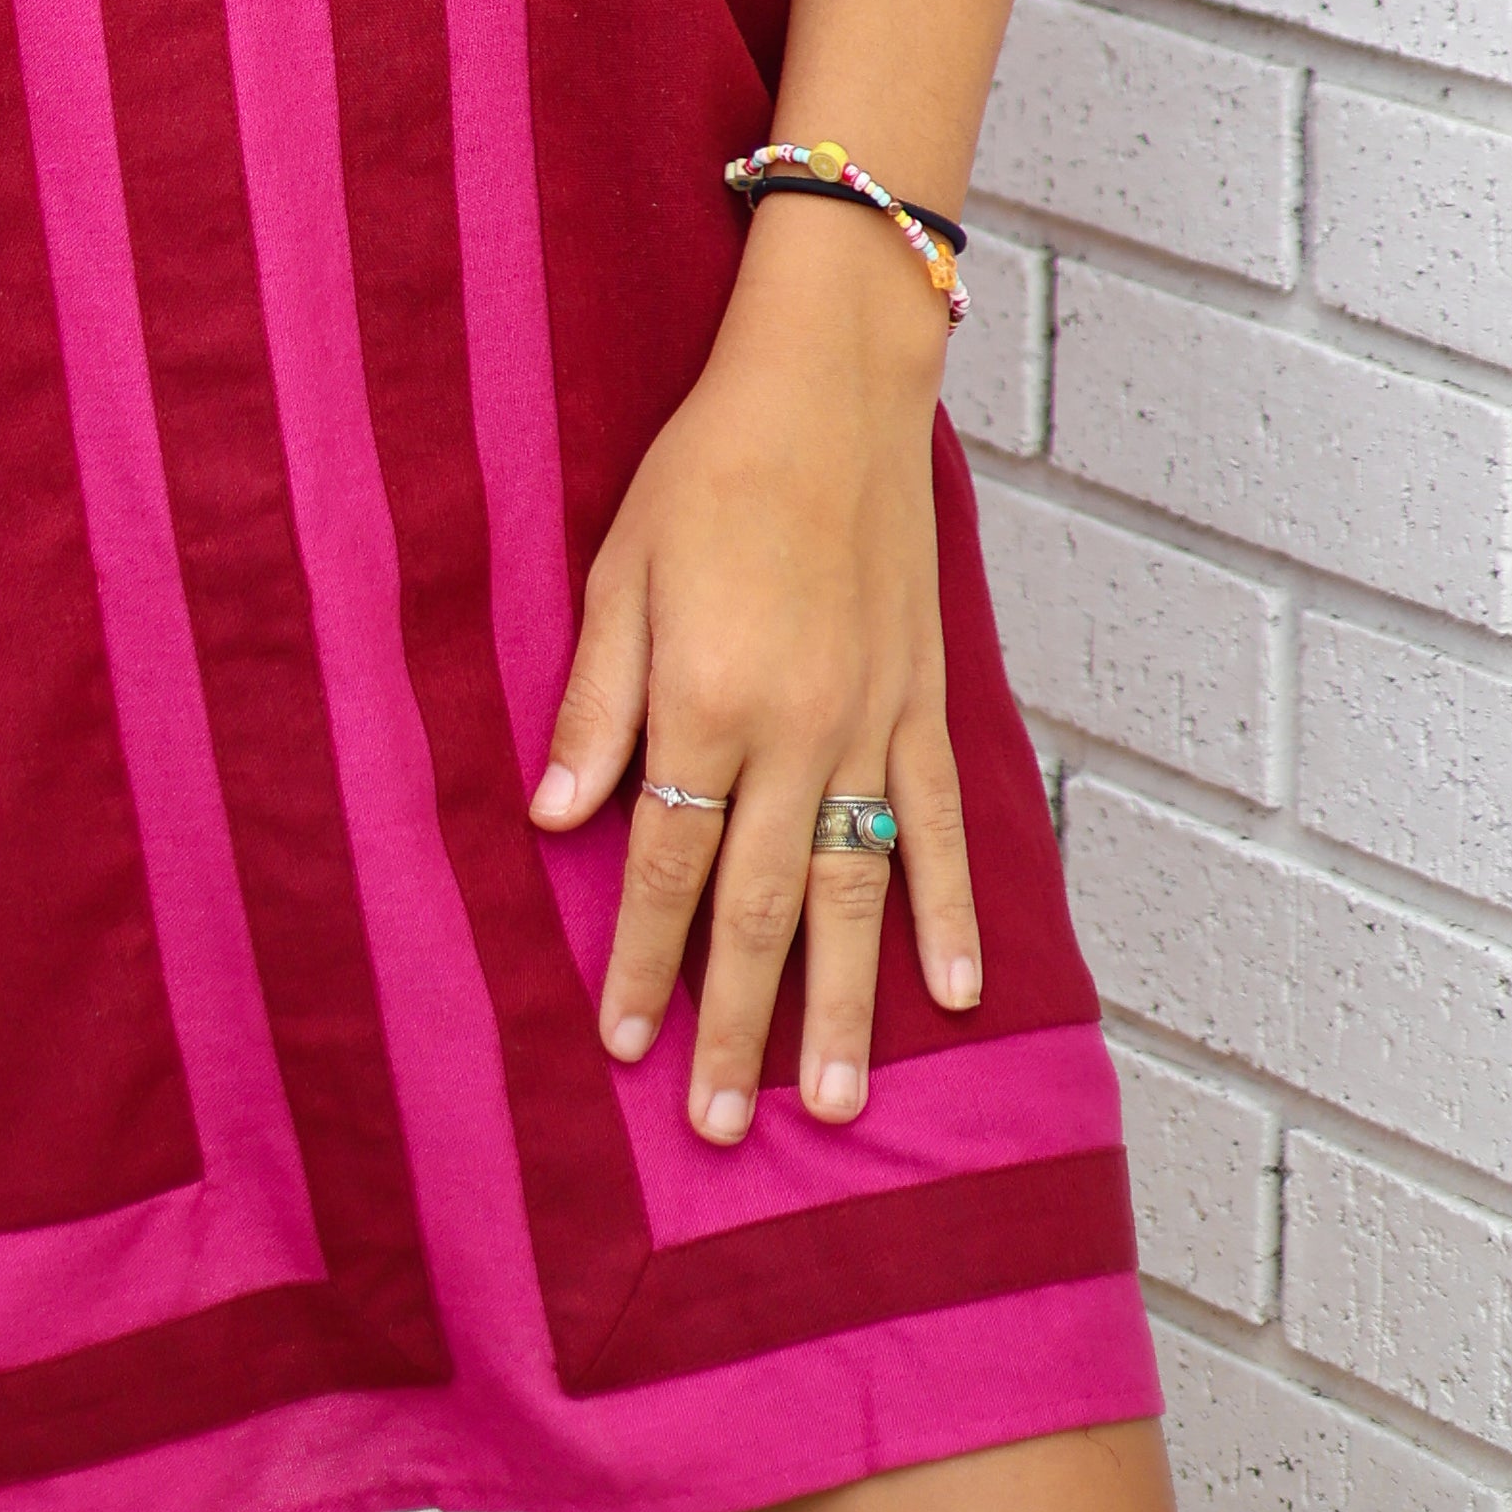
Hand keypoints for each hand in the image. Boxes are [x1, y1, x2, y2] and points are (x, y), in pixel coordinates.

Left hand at [526, 197, 977, 1140]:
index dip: (642, 961)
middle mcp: (796, 728)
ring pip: (856, 891)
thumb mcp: (620, 570)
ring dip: (845, 1004)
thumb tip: (556, 819)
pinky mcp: (923, 698)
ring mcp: (871, 720)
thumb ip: (596, 702)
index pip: (666, 863)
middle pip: (759, 905)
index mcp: (707, 698)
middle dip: (734, 1021)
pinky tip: (955, 990)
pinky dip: (951, 910)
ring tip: (836, 1105)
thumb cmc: (708, 468)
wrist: (831, 384)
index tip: (625, 1048)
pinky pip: (938, 825)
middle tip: (718, 1127)